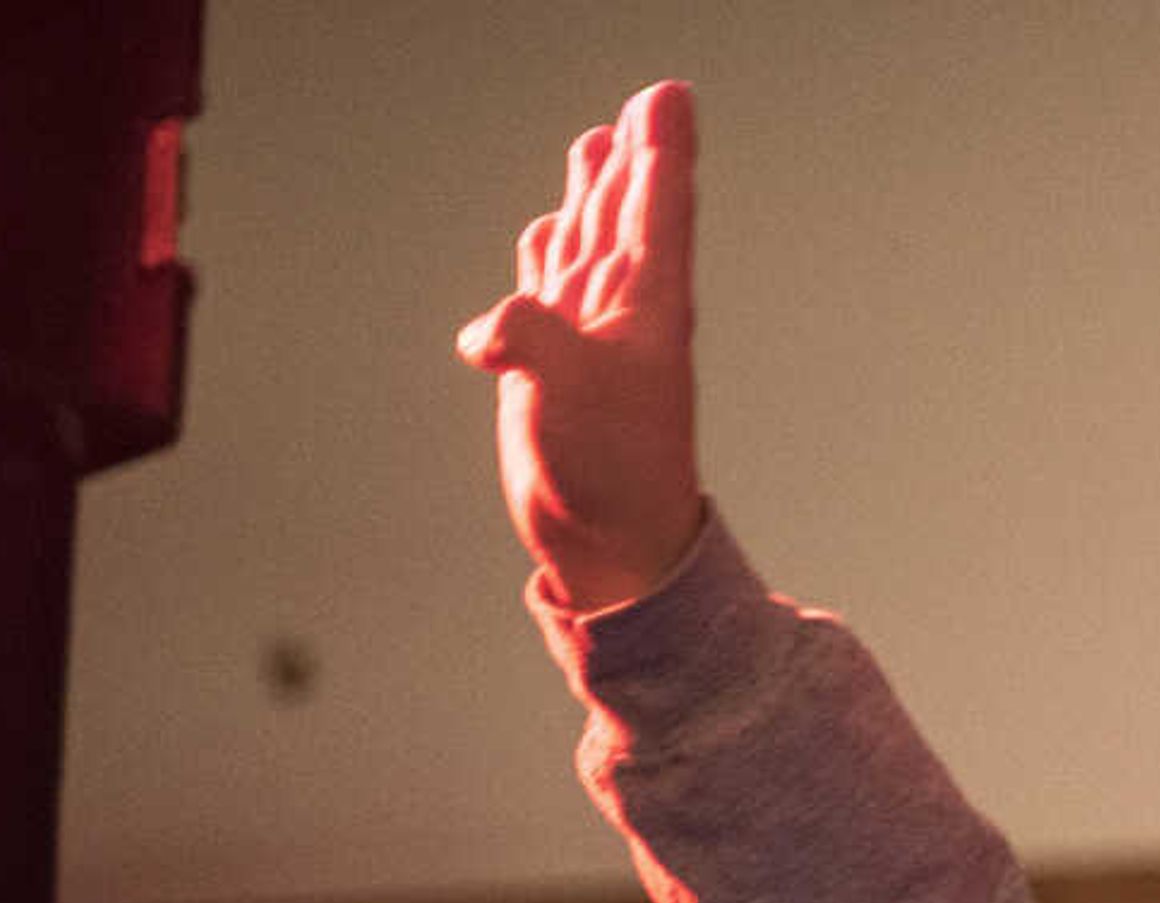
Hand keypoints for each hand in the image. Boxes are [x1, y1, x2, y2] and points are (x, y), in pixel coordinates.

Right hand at [456, 81, 705, 613]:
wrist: (612, 548)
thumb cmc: (611, 477)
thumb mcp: (568, 392)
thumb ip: (529, 337)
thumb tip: (488, 333)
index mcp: (645, 306)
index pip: (657, 207)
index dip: (662, 149)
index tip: (672, 97)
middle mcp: (620, 313)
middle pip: (626, 210)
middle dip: (634, 155)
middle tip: (654, 103)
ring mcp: (588, 337)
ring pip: (590, 241)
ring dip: (595, 192)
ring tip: (602, 145)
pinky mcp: (555, 366)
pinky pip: (550, 290)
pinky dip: (549, 254)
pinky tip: (549, 234)